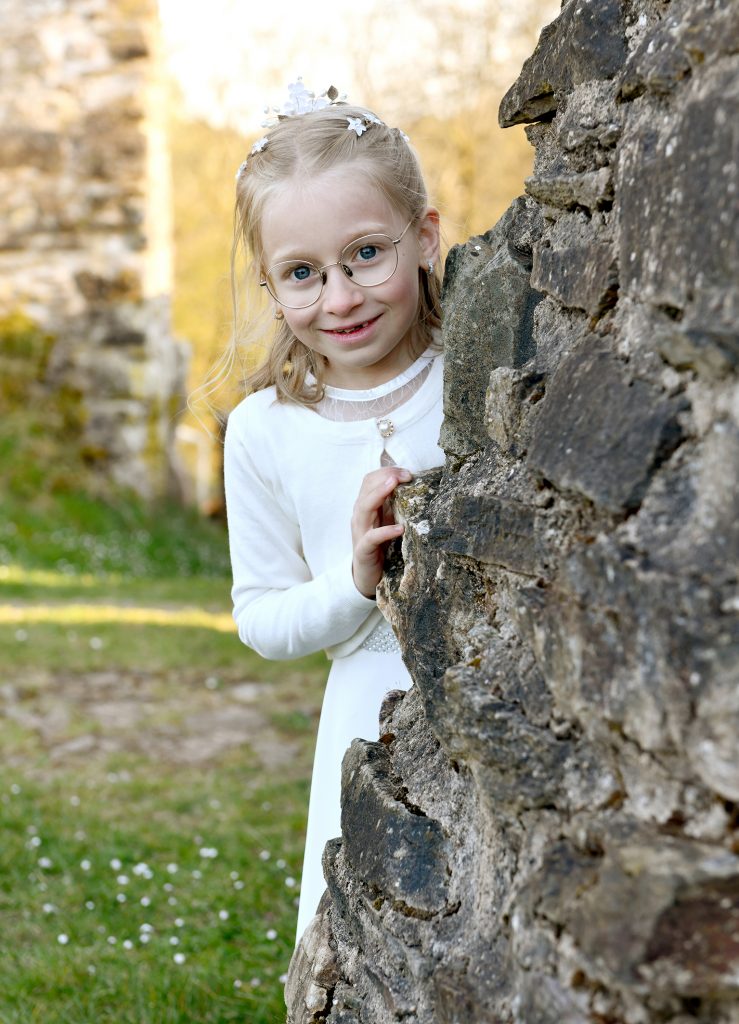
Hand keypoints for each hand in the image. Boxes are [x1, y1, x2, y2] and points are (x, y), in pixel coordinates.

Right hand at [351, 467, 411, 597]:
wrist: (367, 575)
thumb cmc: (381, 546)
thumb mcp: (389, 521)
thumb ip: (396, 505)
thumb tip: (415, 487)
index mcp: (366, 506)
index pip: (371, 480)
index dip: (387, 472)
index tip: (408, 473)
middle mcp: (360, 516)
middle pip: (367, 488)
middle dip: (386, 477)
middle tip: (406, 475)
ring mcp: (360, 532)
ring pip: (364, 507)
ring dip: (379, 493)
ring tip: (394, 485)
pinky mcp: (363, 550)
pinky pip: (372, 538)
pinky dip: (385, 531)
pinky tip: (399, 528)